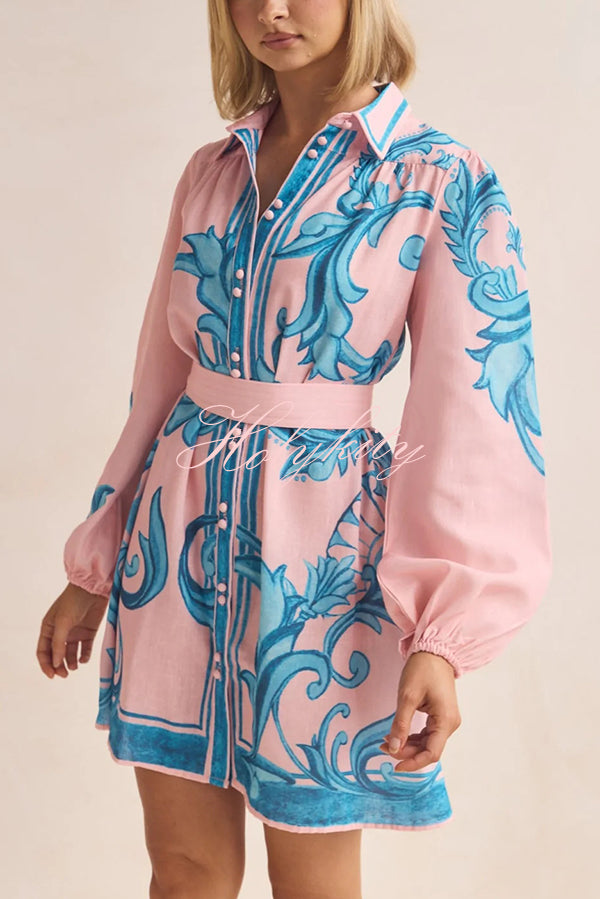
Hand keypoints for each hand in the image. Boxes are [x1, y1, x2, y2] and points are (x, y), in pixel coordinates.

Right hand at [36, 582, 108, 678]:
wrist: (93, 589)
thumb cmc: (73, 602)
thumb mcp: (62, 622)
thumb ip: (58, 643)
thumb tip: (55, 663)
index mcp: (48, 629)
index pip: (43, 652)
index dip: (46, 664)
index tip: (52, 675)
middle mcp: (60, 632)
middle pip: (56, 655)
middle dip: (58, 666)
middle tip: (64, 675)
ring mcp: (75, 633)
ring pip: (70, 654)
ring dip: (70, 663)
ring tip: (74, 667)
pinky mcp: (88, 633)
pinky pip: (85, 649)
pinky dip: (84, 656)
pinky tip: (84, 659)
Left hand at [379, 650, 460, 771]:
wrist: (434, 651)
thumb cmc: (422, 670)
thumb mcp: (407, 697)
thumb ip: (400, 724)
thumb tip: (393, 748)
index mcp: (446, 721)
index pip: (432, 753)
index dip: (413, 763)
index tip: (395, 767)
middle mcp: (450, 724)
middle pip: (428, 749)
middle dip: (406, 752)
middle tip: (382, 746)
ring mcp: (446, 720)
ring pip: (427, 743)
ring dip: (407, 745)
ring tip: (386, 741)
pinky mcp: (440, 715)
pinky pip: (427, 733)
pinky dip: (412, 737)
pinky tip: (397, 735)